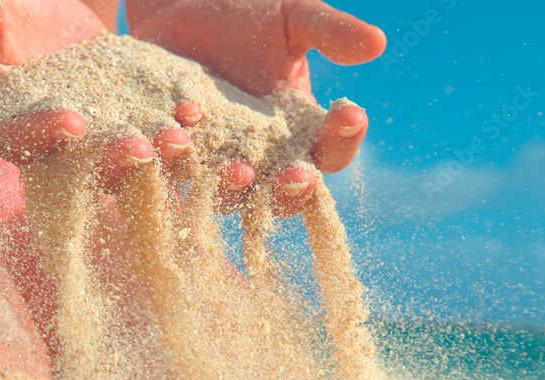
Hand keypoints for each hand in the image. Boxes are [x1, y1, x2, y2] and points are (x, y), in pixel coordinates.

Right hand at [0, 0, 201, 187]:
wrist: (41, 15)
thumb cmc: (2, 12)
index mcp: (4, 129)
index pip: (20, 139)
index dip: (43, 132)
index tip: (72, 119)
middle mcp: (52, 152)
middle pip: (82, 165)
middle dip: (113, 157)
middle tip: (143, 146)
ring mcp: (96, 145)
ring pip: (128, 160)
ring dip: (158, 154)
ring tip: (184, 136)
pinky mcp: (131, 125)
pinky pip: (158, 134)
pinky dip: (182, 131)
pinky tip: (203, 116)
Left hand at [129, 0, 386, 213]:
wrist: (179, 5)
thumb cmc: (247, 12)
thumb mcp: (292, 17)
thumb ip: (330, 32)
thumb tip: (377, 42)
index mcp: (300, 137)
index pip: (330, 150)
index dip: (343, 136)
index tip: (351, 113)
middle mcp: (259, 163)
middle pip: (281, 195)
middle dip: (289, 188)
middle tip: (295, 174)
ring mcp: (212, 166)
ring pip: (225, 194)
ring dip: (232, 187)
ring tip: (236, 169)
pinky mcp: (168, 158)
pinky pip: (169, 171)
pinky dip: (172, 162)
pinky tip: (173, 140)